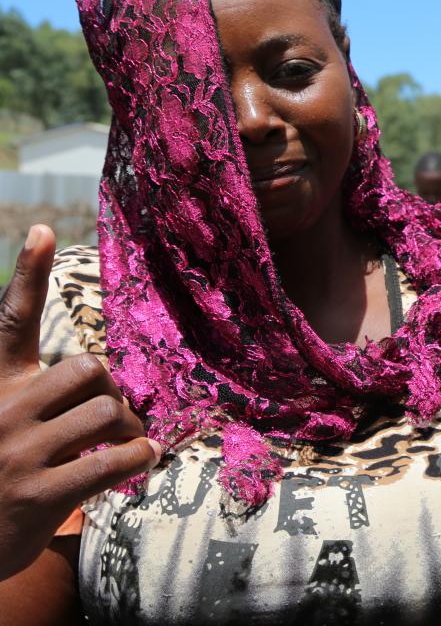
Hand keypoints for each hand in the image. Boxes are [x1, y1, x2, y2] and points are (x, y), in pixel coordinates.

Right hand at [0, 225, 160, 581]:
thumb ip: (47, 397)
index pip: (10, 320)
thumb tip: (109, 387)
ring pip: (106, 412)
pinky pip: (113, 460)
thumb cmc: (1, 476)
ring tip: (126, 443)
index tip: (41, 231)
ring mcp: (17, 454)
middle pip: (88, 368)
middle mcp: (1, 411)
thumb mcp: (7, 424)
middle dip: (113, 391)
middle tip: (116, 417)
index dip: (27, 274)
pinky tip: (140, 460)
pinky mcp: (38, 494)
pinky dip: (139, 457)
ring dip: (129, 428)